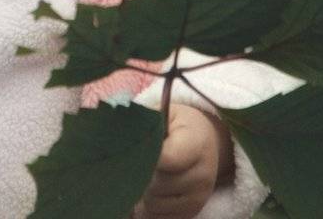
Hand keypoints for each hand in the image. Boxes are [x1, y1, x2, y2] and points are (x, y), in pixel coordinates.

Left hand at [137, 104, 230, 218]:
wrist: (205, 143)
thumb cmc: (177, 126)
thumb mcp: (164, 114)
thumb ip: (143, 122)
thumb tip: (117, 137)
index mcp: (196, 143)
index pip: (167, 158)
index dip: (144, 157)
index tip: (130, 152)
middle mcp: (202, 173)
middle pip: (156, 185)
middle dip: (140, 175)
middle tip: (134, 163)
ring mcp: (199, 196)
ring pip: (154, 205)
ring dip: (141, 194)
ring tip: (142, 176)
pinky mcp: (192, 212)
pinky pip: (159, 218)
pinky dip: (148, 209)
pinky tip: (148, 193)